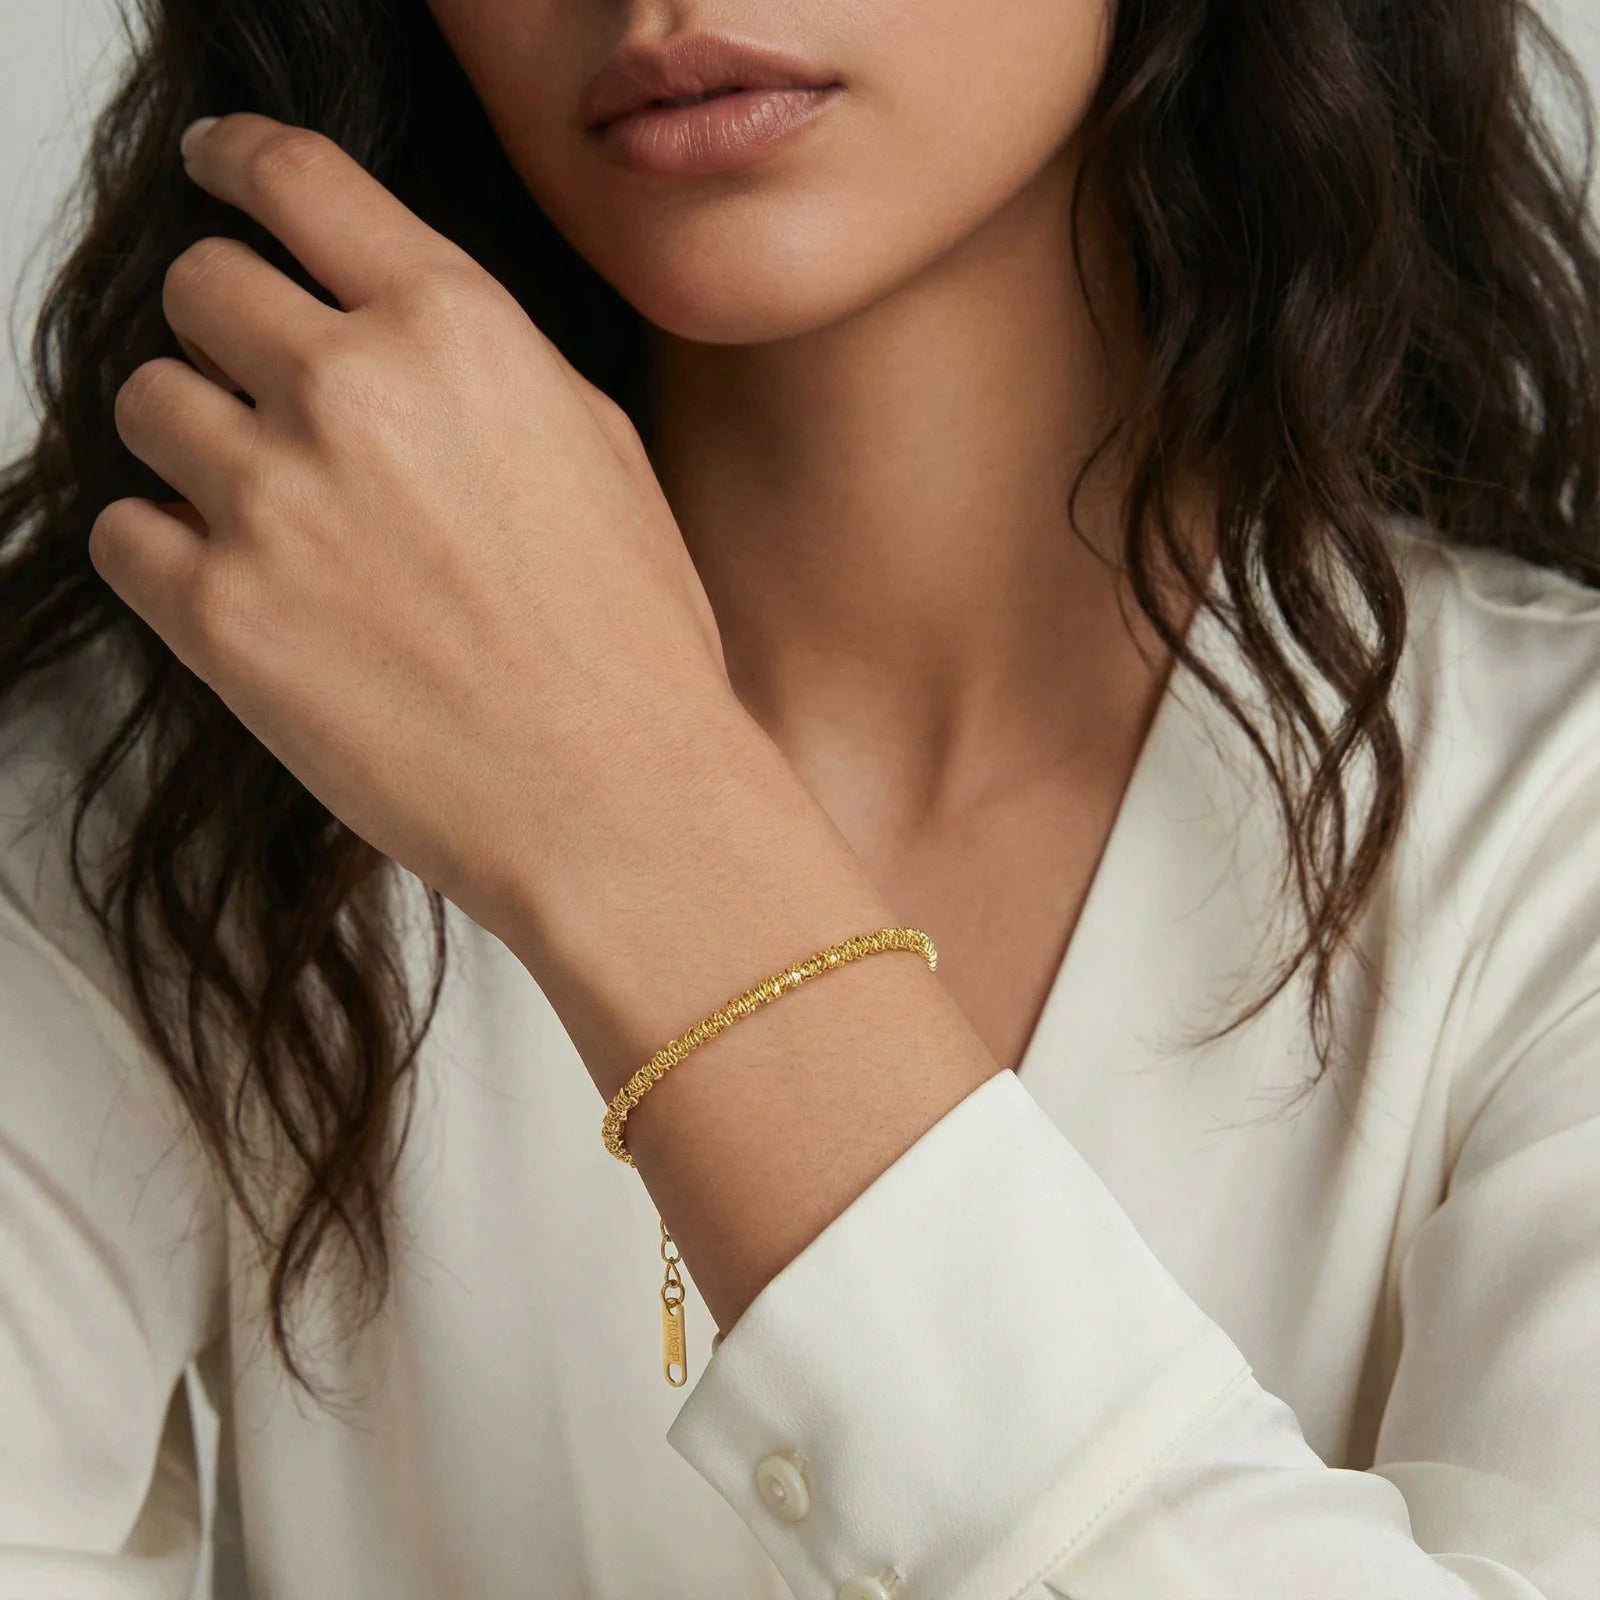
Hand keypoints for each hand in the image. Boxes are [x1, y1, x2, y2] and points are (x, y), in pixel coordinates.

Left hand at [91, 112, 734, 938]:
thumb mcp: (596, 449)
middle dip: (226, 333)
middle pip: (199, 286)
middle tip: (270, 399)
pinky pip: (124, 531)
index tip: (214, 172)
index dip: (236, 162)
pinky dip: (170, 552)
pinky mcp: (217, 614)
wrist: (620, 799)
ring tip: (279, 518)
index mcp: (456, 329)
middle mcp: (350, 390)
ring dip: (198, 445)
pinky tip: (252, 590)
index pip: (294, 177)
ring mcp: (273, 500)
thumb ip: (478, 361)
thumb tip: (386, 328)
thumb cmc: (633, 643)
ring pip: (146, 403)